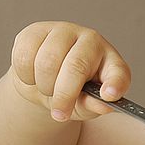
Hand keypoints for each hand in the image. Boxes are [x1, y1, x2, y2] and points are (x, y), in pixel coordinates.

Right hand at [9, 21, 131, 121]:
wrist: (42, 83)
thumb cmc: (71, 93)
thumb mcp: (85, 105)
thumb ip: (94, 105)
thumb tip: (103, 104)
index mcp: (111, 62)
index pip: (119, 72)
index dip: (115, 83)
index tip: (109, 96)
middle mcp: (91, 41)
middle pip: (76, 66)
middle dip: (64, 95)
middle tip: (59, 114)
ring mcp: (64, 31)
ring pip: (47, 62)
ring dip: (43, 86)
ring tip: (48, 89)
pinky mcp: (36, 31)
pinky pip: (25, 56)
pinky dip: (26, 75)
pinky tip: (33, 76)